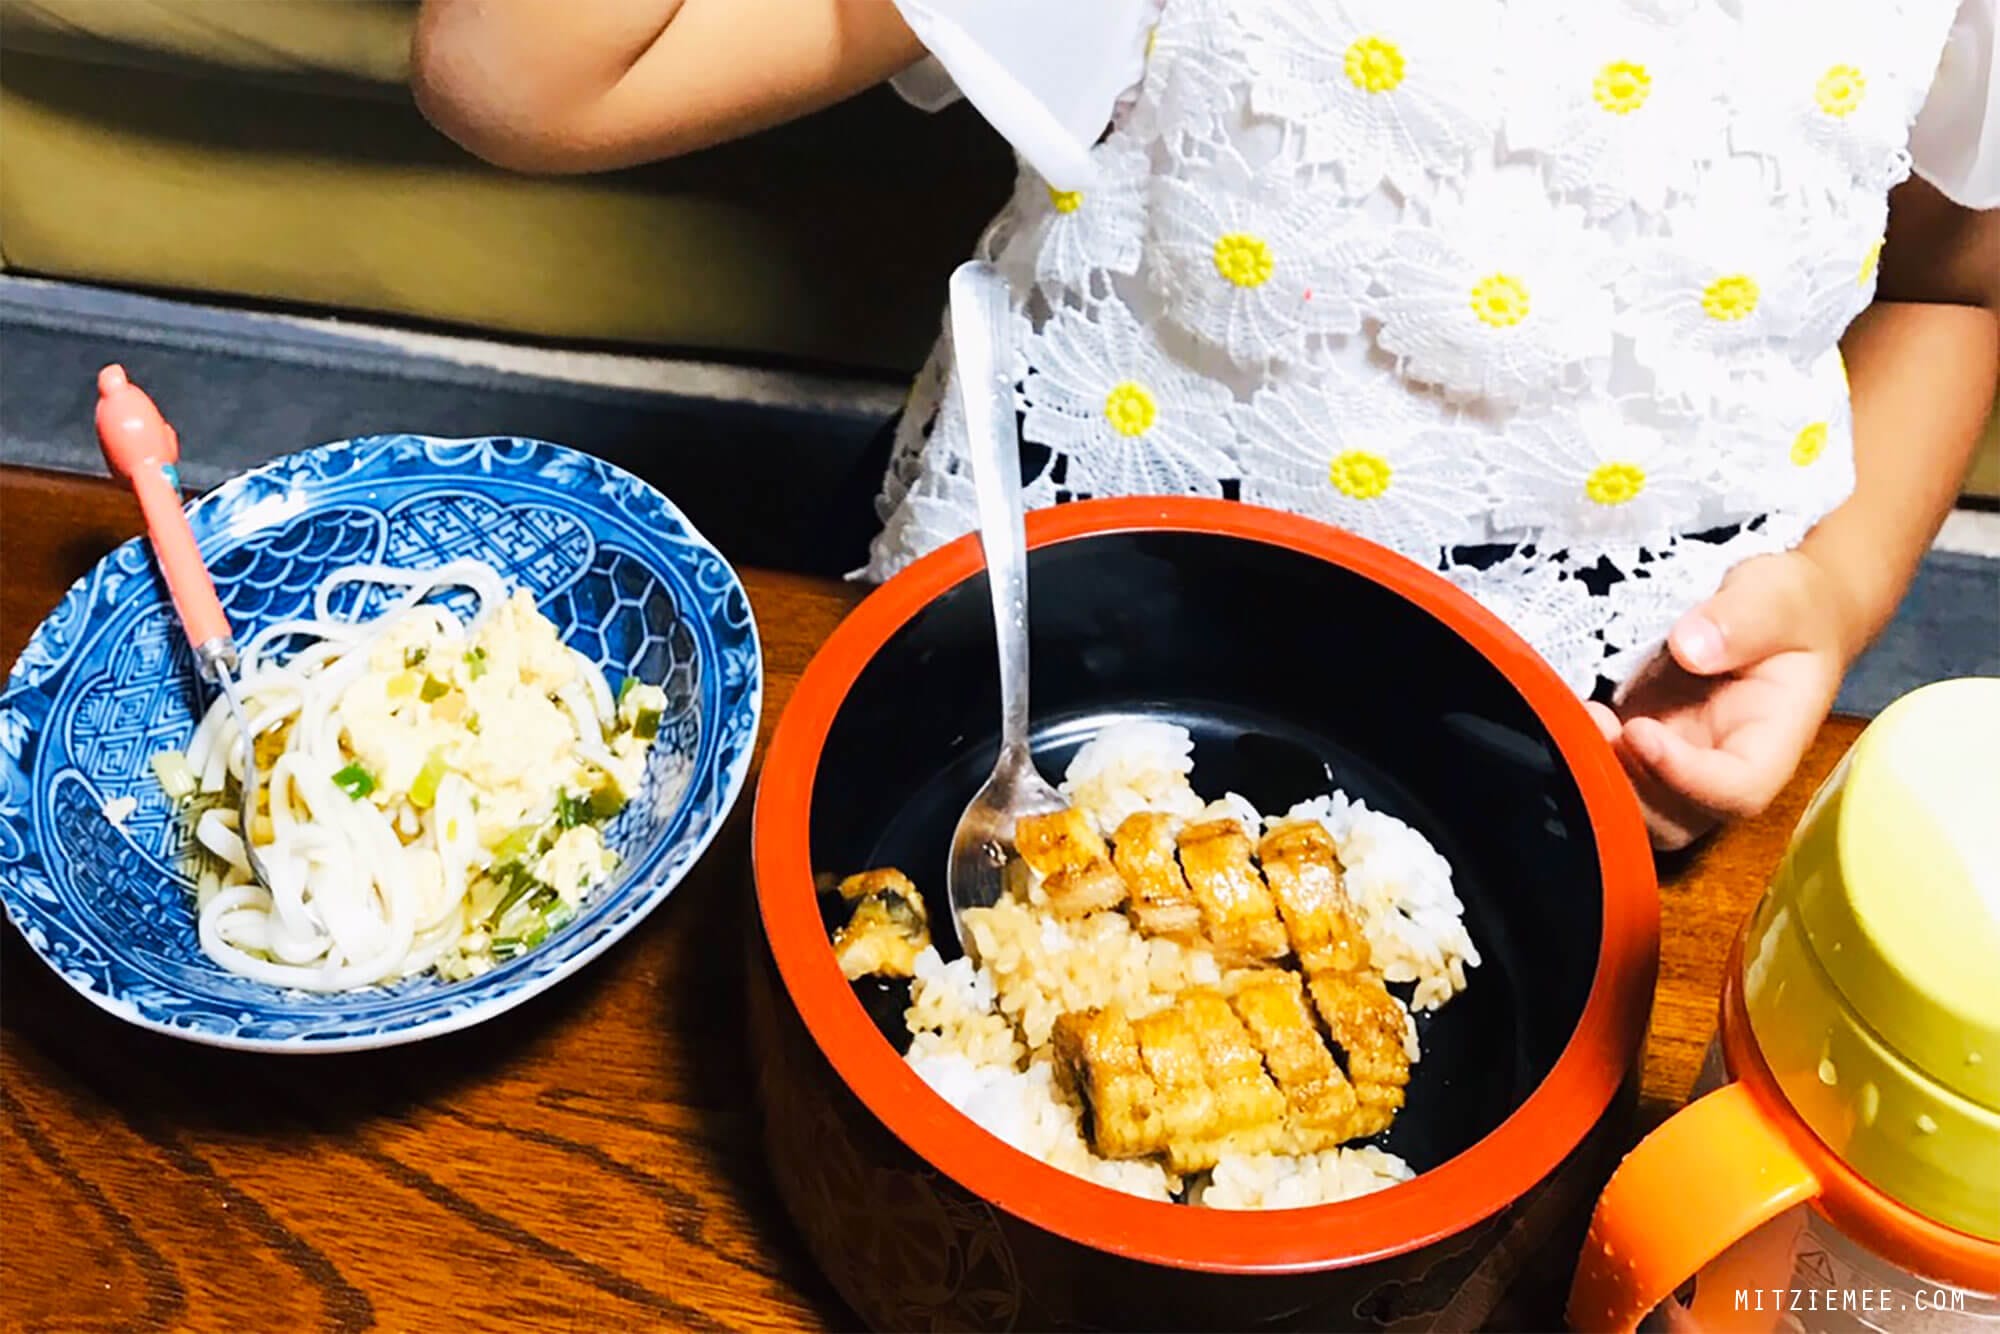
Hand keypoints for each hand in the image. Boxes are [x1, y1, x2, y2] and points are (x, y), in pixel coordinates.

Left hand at [1586, 551, 1854, 850]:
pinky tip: (1567, 710)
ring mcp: (1677, 759)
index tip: (1641, 730)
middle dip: (1627, 789)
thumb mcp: (1780, 596)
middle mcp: (1723, 764)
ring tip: (1579, 714)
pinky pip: (1609, 773)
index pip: (1738, 791)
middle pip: (1677, 819)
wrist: (1774, 607)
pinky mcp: (1640, 743)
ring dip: (1598, 776)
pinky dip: (1581, 755)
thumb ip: (1745, 619)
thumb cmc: (1791, 606)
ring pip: (1636, 809)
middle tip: (1595, 724)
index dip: (1687, 778)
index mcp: (1773, 740)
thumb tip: (1691, 648)